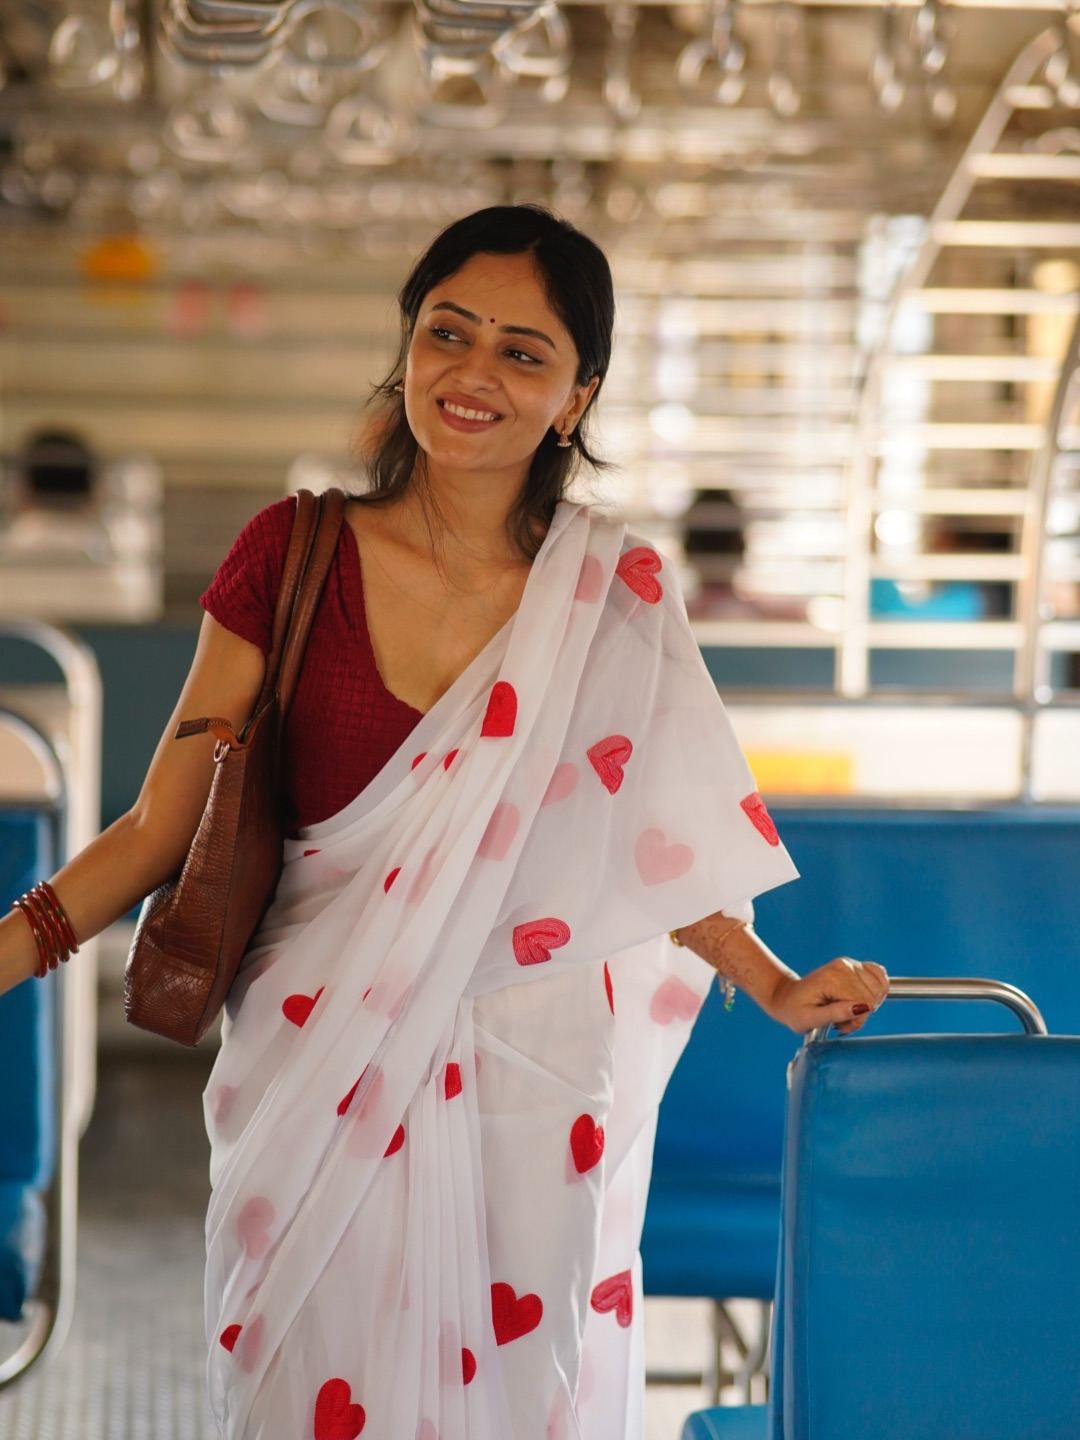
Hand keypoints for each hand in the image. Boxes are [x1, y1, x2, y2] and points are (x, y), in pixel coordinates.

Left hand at [768, 957, 889, 1035]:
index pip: (865, 1002)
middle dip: (861, 1014)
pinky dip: (875, 992)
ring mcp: (849, 964)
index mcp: (831, 979)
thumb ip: (836, 1013)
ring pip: (878, 988)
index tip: (840, 1026)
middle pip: (873, 996)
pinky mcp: (854, 965)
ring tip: (847, 1011)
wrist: (788, 997)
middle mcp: (843, 966)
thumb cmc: (796, 1010)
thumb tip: (863, 1007)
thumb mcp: (810, 1020)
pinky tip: (859, 1000)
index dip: (857, 1020)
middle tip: (841, 1021)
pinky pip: (879, 976)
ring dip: (867, 1005)